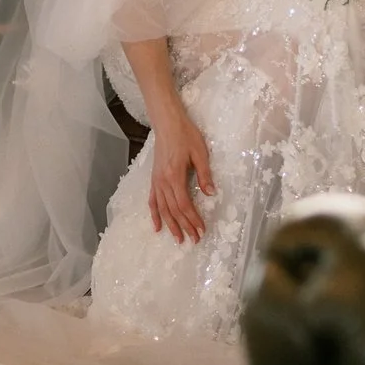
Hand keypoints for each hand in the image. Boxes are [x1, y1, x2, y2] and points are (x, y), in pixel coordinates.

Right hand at [147, 110, 215, 244]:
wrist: (167, 123)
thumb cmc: (186, 135)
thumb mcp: (200, 153)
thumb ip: (204, 174)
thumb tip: (211, 193)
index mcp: (175, 176)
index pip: (184, 204)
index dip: (193, 219)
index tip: (202, 230)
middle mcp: (163, 182)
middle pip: (174, 210)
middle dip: (184, 226)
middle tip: (194, 240)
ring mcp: (156, 181)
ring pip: (163, 208)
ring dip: (171, 225)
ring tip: (178, 239)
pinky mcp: (154, 179)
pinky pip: (153, 200)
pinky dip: (154, 215)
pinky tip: (157, 227)